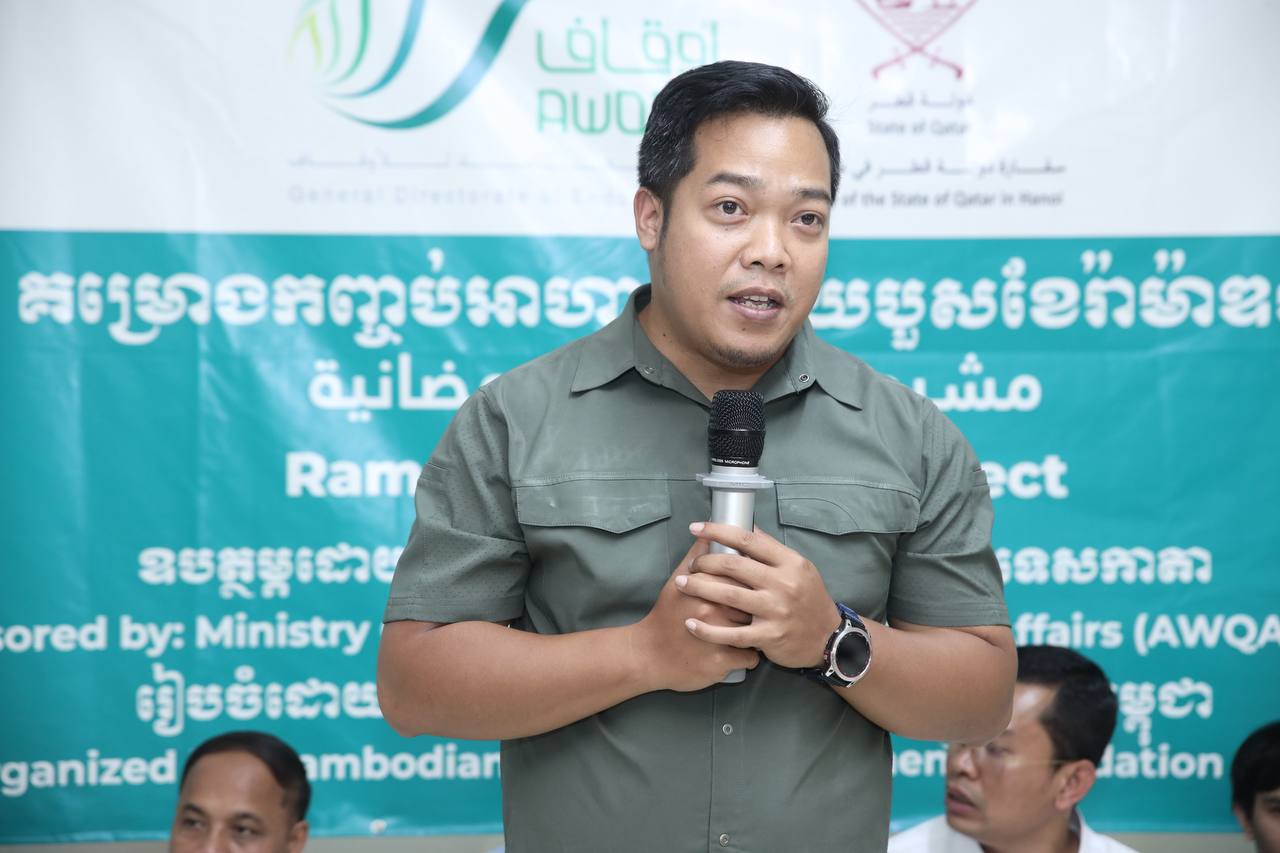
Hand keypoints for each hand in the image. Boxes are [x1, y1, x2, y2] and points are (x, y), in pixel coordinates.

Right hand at [632, 535, 759, 691]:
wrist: (648, 655)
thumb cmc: (665, 616)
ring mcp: (719, 638)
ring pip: (756, 631)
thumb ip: (695, 557)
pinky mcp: (722, 663)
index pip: (742, 578)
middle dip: (756, 608)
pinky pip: (751, 658)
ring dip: (757, 632)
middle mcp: (713, 611)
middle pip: (752, 604)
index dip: (749, 584)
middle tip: (752, 611)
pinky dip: (749, 655)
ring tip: (751, 631)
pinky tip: (742, 651)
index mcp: (705, 588)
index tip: (750, 588)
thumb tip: (709, 533)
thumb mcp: (675, 581)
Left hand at [677, 522, 840, 668]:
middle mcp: (783, 584)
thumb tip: (746, 527)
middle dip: (704, 562)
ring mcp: (776, 610)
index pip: (748, 540)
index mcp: (789, 562)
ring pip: (728, 595)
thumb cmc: (808, 599)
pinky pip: (731, 633)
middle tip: (690, 564)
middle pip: (733, 565)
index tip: (696, 527)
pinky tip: (690, 624)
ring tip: (680, 584)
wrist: (829, 638)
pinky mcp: (769, 636)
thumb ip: (772, 550)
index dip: (718, 531)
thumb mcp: (799, 568)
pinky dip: (708, 629)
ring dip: (699, 587)